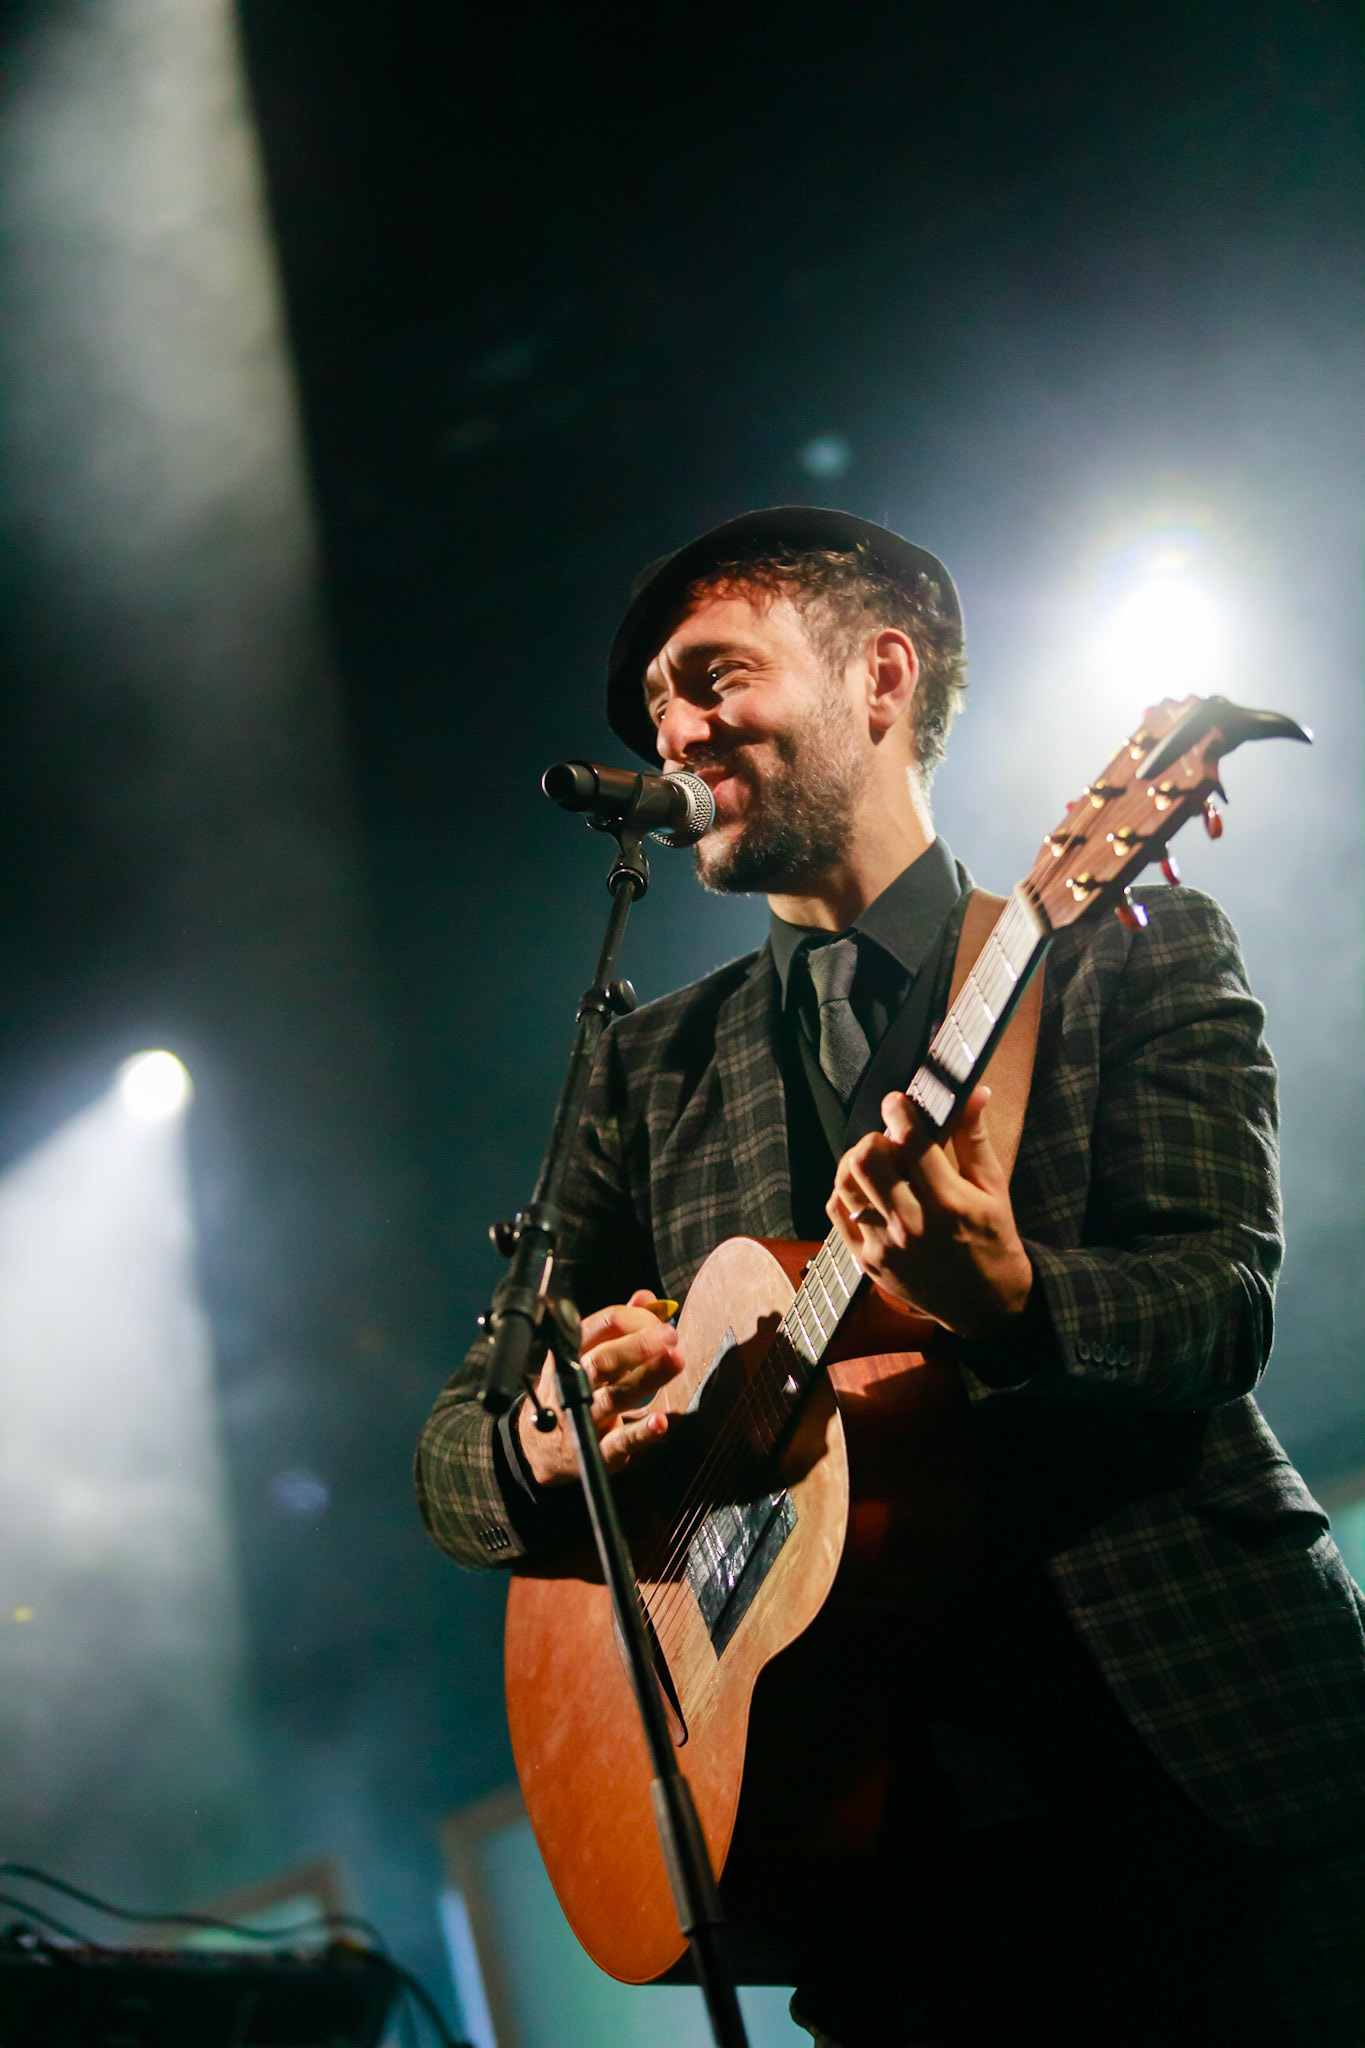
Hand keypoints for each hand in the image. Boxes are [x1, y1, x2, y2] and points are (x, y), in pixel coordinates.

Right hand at [516, 1289, 683, 1486]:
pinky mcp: (596, 1451)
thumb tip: (647, 1297)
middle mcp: (574, 1382)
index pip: (602, 1325)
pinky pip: (618, 1441)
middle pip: (603, 1359)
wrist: (539, 1447)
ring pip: (613, 1396)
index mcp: (573, 1352)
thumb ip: (618, 1326)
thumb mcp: (586, 1353)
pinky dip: (639, 1433)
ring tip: (676, 1361)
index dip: (637, 1319)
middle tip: (671, 1336)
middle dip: (639, 1345)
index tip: (664, 1324)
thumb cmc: (572, 1389)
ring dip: (647, 1377)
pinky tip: (660, 1422)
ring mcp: (583, 1417)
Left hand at [827, 1084, 1032, 1338]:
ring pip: (844, 1183)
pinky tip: (867, 1190)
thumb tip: (973, 1092)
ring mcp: (884, 1246)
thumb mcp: (993, 1189)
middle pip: (866, 1159)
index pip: (910, 1142)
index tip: (898, 1102)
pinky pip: (836, 1211)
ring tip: (878, 1165)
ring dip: (857, 1163)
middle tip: (891, 1141)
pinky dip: (846, 1192)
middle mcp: (912, 1225)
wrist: (985, 1306)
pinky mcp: (866, 1261)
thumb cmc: (993, 1240)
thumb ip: (973, 1138)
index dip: (898, 1110)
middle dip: (876, 1138)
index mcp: (950, 1203)